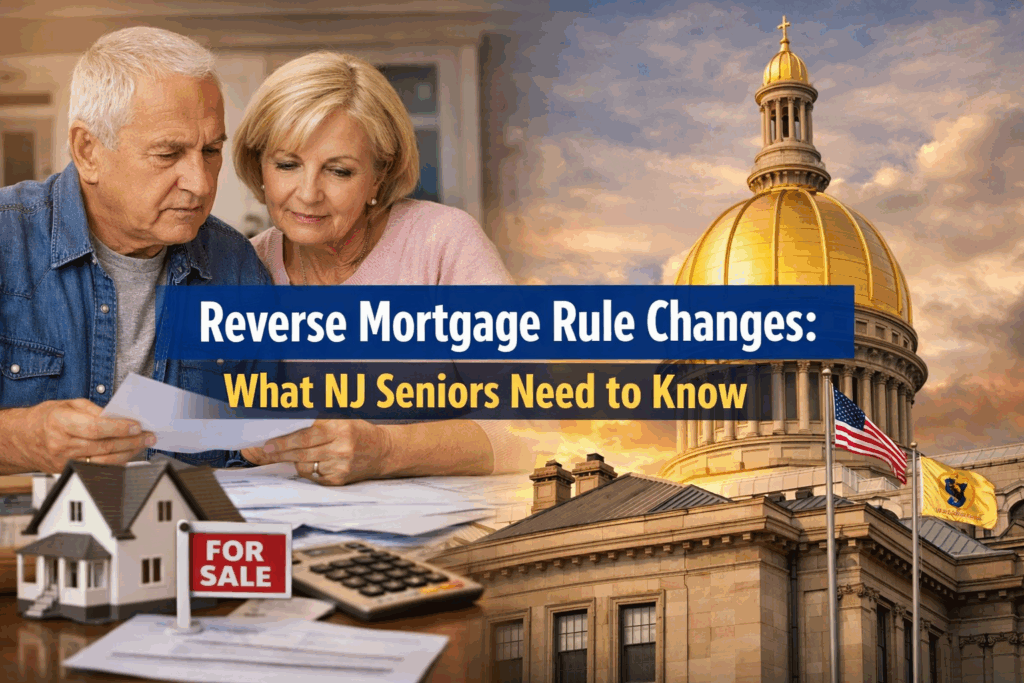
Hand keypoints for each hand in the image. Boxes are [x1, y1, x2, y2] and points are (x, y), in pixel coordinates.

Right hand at [0, 399, 154, 473]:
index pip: (95, 429)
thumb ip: (95, 410)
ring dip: (128, 453)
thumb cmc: (46, 418)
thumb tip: (120, 416)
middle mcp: (61, 444)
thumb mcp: (69, 404)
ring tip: (143, 444)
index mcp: (60, 423)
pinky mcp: (68, 471)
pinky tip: (128, 453)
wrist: (22, 438)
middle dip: (131, 441)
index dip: (119, 428)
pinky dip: (116, 461)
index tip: (137, 426)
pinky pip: (97, 468)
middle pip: (104, 446)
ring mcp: (64, 461)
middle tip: (149, 436)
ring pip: (104, 461)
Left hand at [242, 419, 391, 485]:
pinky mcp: (339, 480)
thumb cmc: (358, 431)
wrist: (383, 451)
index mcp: (340, 428)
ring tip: (287, 454)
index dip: (283, 441)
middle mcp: (341, 448)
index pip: (305, 436)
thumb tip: (286, 424)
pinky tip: (310, 462)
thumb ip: (317, 421)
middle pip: (301, 452)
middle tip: (264, 451)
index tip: (267, 443)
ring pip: (304, 466)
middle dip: (279, 452)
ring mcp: (340, 466)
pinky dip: (307, 469)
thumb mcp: (341, 417)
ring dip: (292, 460)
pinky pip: (313, 476)